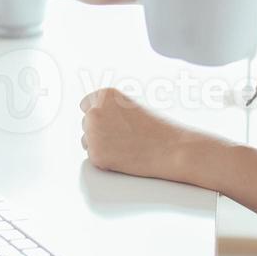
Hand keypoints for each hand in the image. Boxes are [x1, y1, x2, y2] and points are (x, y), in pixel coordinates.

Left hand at [79, 86, 205, 181]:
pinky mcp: (96, 155)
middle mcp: (94, 112)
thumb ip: (110, 108)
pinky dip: (105, 160)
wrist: (170, 149)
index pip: (86, 104)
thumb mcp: (130, 107)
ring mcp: (93, 134)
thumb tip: (91, 116)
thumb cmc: (156, 129)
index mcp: (105, 95)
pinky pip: (93, 157)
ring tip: (125, 146)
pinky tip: (124, 157)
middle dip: (99, 131)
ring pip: (87, 141)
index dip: (98, 115)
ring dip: (100, 145)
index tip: (108, 122)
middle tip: (122, 138)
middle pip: (86, 123)